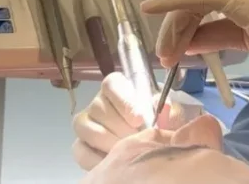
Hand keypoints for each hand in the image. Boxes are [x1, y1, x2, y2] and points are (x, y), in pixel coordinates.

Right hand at [72, 72, 192, 170]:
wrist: (148, 146)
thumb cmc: (157, 123)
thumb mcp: (168, 114)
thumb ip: (168, 110)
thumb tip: (165, 107)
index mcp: (117, 88)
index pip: (111, 84)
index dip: (123, 100)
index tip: (139, 118)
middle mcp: (97, 103)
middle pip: (99, 108)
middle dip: (121, 128)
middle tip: (137, 140)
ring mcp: (85, 123)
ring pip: (87, 129)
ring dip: (110, 142)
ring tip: (128, 152)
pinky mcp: (80, 145)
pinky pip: (81, 151)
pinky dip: (97, 159)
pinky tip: (115, 163)